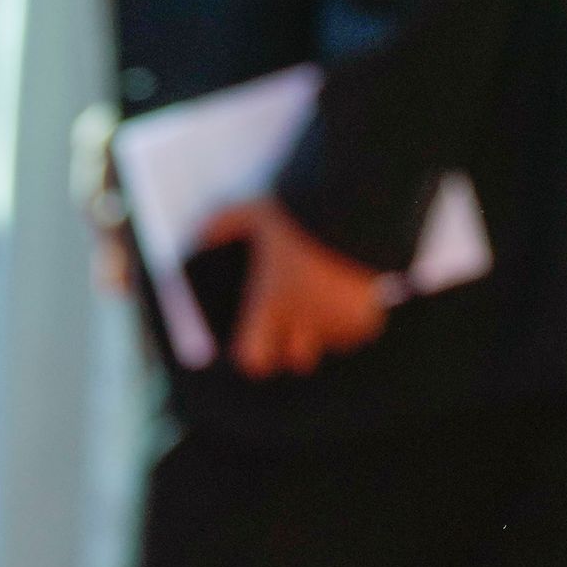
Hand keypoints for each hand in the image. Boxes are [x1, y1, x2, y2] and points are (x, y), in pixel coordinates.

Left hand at [214, 196, 388, 379]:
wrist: (358, 208)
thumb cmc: (301, 212)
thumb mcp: (256, 212)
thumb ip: (224, 225)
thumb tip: (199, 237)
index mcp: (271, 304)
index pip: (253, 359)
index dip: (254, 352)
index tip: (256, 339)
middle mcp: (304, 322)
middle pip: (296, 359)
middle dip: (295, 343)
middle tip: (298, 315)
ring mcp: (337, 325)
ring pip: (328, 345)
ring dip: (327, 331)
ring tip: (329, 298)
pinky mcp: (367, 321)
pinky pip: (357, 334)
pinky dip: (355, 321)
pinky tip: (352, 295)